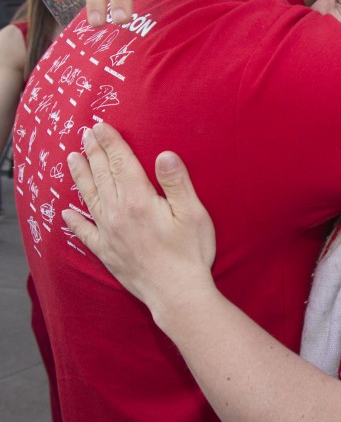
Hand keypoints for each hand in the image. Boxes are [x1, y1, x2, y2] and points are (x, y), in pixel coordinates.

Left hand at [63, 122, 215, 326]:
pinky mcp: (108, 253)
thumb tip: (164, 154)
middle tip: (85, 134)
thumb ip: (176, 182)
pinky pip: (85, 234)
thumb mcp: (193, 213)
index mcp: (138, 200)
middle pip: (103, 176)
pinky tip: (67, 213)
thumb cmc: (190, 253)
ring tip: (72, 158)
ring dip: (80, 176)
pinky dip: (75, 222)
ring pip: (90, 198)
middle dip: (94, 152)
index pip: (121, 163)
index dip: (111, 143)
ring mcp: (109, 235)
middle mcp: (118, 214)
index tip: (100, 126)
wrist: (177, 294)